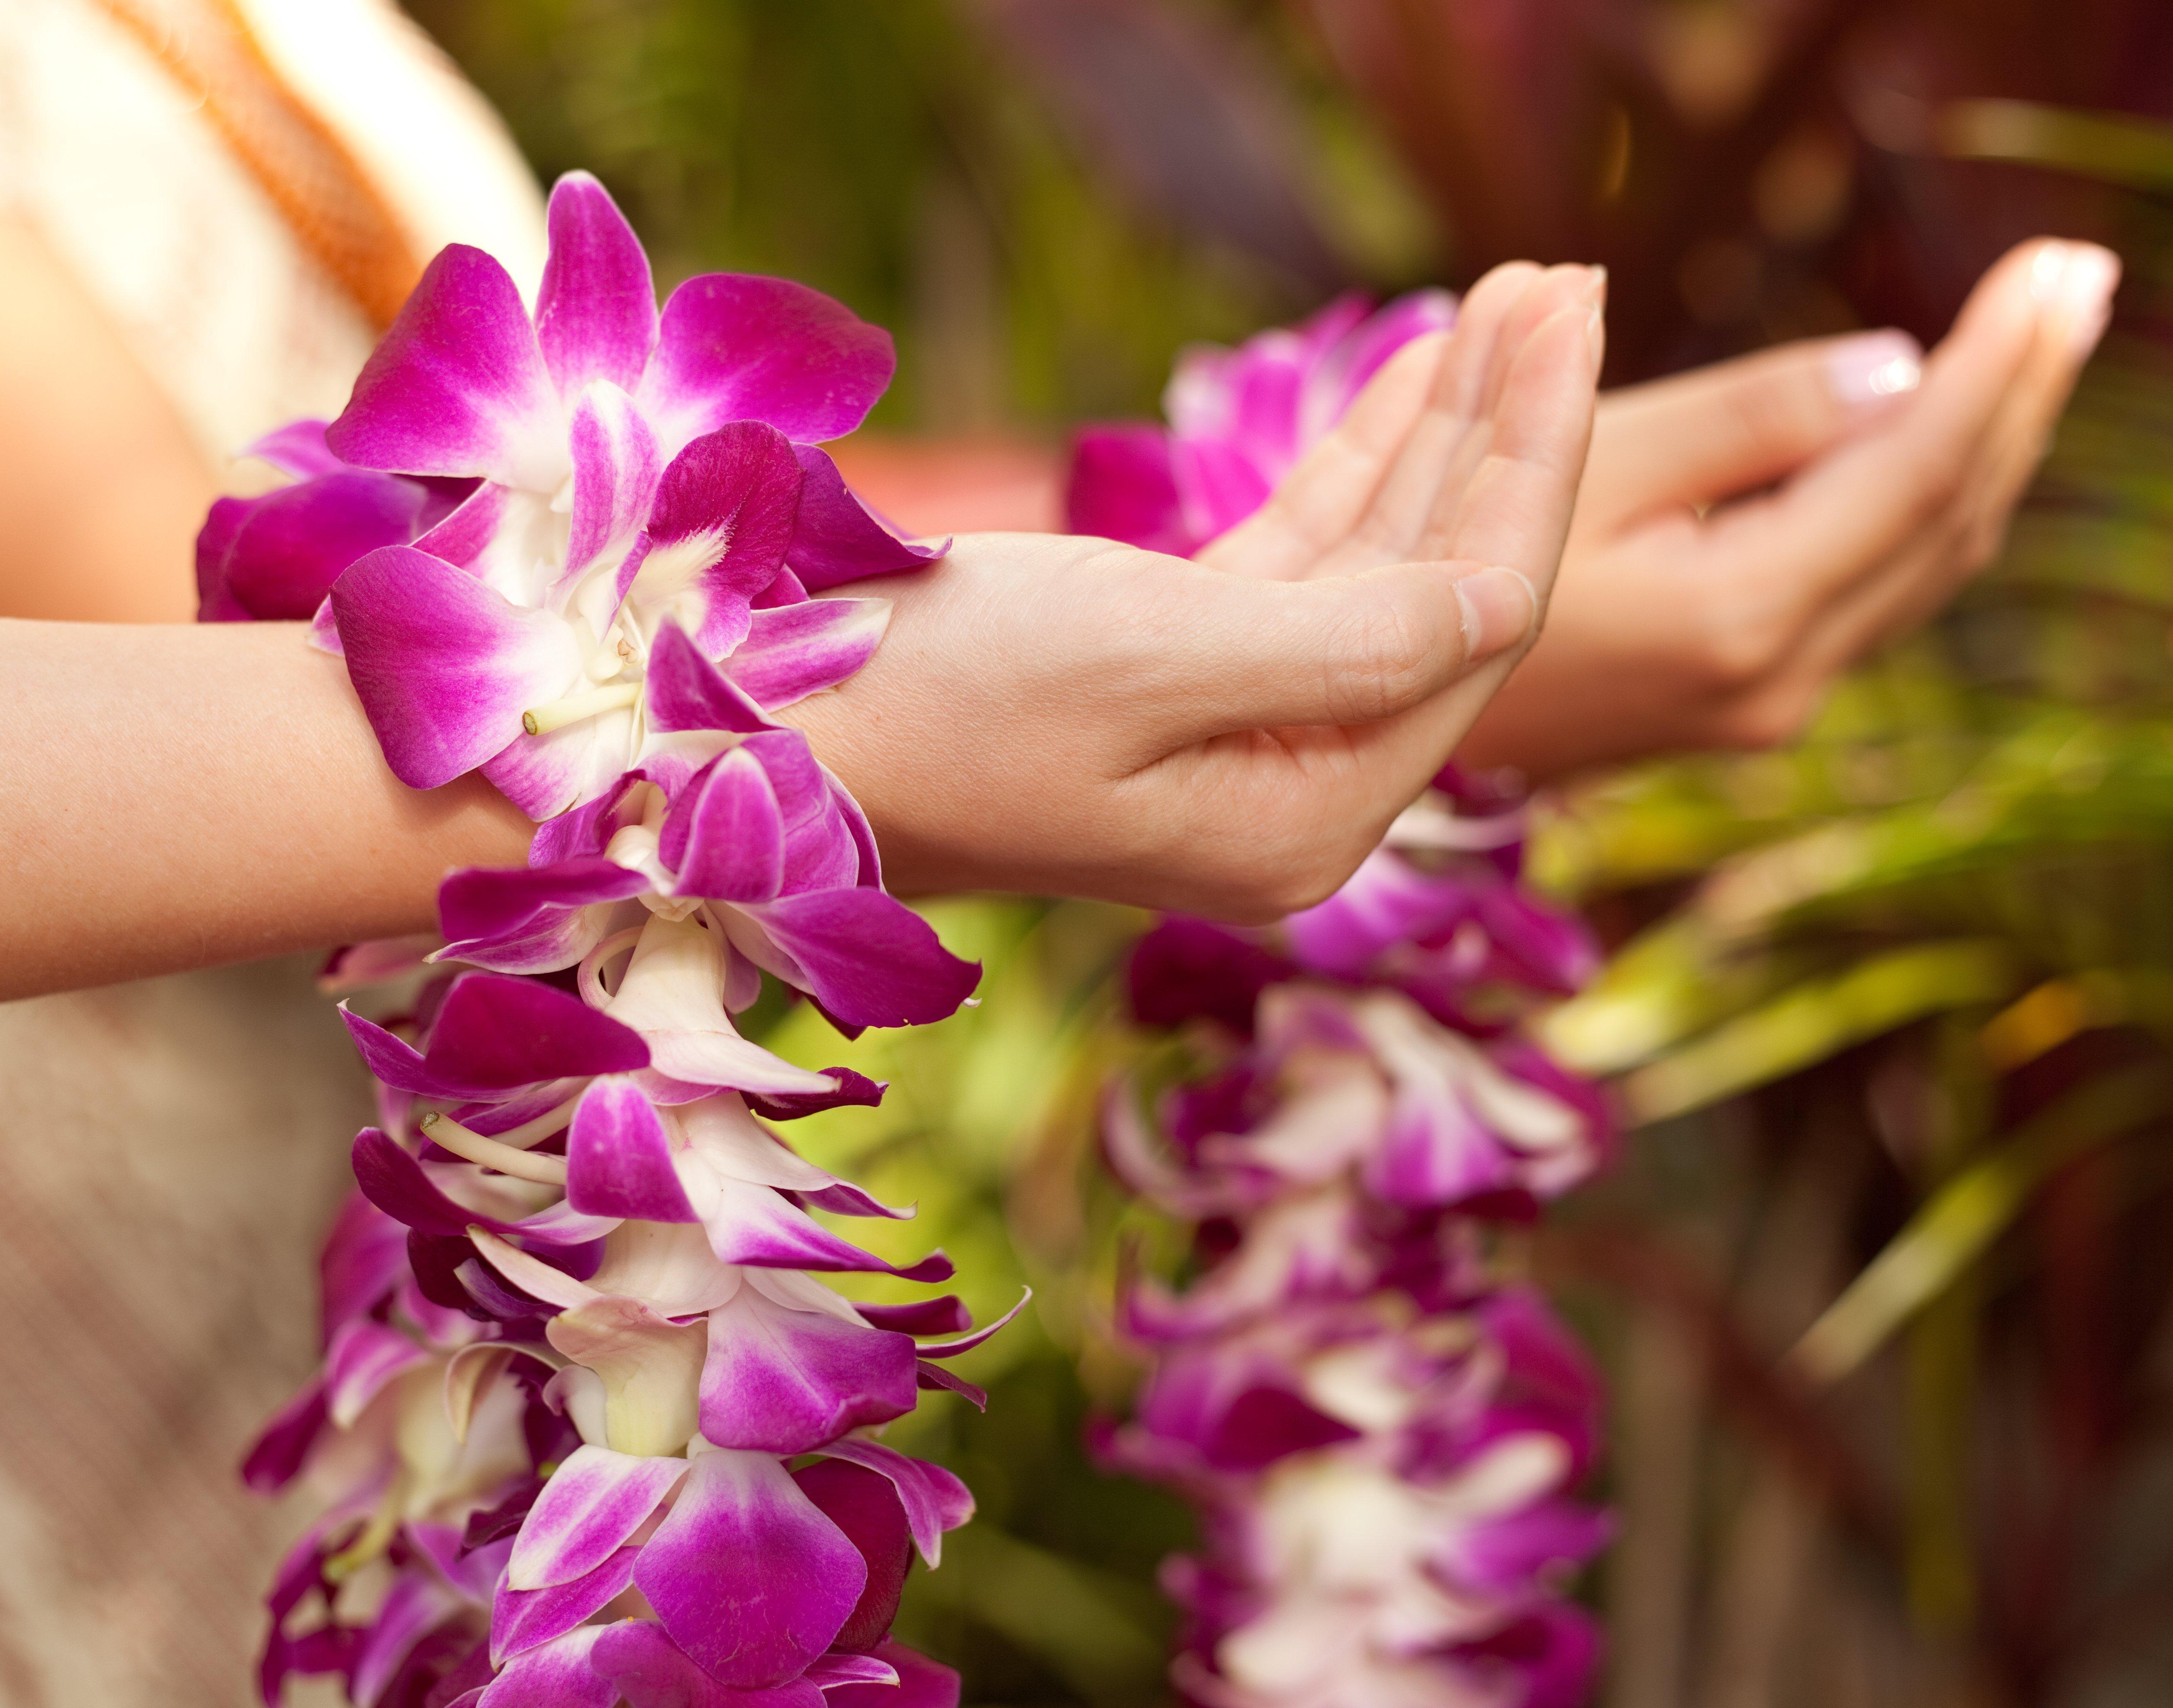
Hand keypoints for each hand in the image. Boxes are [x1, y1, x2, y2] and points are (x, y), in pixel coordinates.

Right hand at [790, 262, 1604, 920]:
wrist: (760, 730)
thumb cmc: (934, 698)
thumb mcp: (1150, 658)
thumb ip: (1345, 643)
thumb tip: (1497, 601)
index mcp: (1301, 822)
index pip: (1472, 626)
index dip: (1528, 465)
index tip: (1565, 319)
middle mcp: (1287, 794)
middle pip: (1441, 592)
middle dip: (1504, 435)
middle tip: (1562, 284)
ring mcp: (1233, 741)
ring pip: (1376, 570)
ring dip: (1438, 436)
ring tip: (1510, 305)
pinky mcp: (1173, 682)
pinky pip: (1302, 568)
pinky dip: (1353, 470)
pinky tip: (1410, 381)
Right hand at [1458, 238, 2118, 777]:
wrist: (1374, 711)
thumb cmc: (1440, 568)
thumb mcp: (1575, 468)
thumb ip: (1742, 421)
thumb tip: (1899, 373)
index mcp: (1735, 618)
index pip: (1918, 473)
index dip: (1998, 364)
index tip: (2053, 268)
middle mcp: (1774, 681)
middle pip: (1950, 523)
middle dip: (2022, 397)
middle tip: (2078, 280)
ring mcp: (1765, 706)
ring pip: (1928, 564)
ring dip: (1989, 448)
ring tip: (2040, 341)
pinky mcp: (1746, 702)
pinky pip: (1880, 592)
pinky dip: (1928, 504)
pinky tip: (1946, 434)